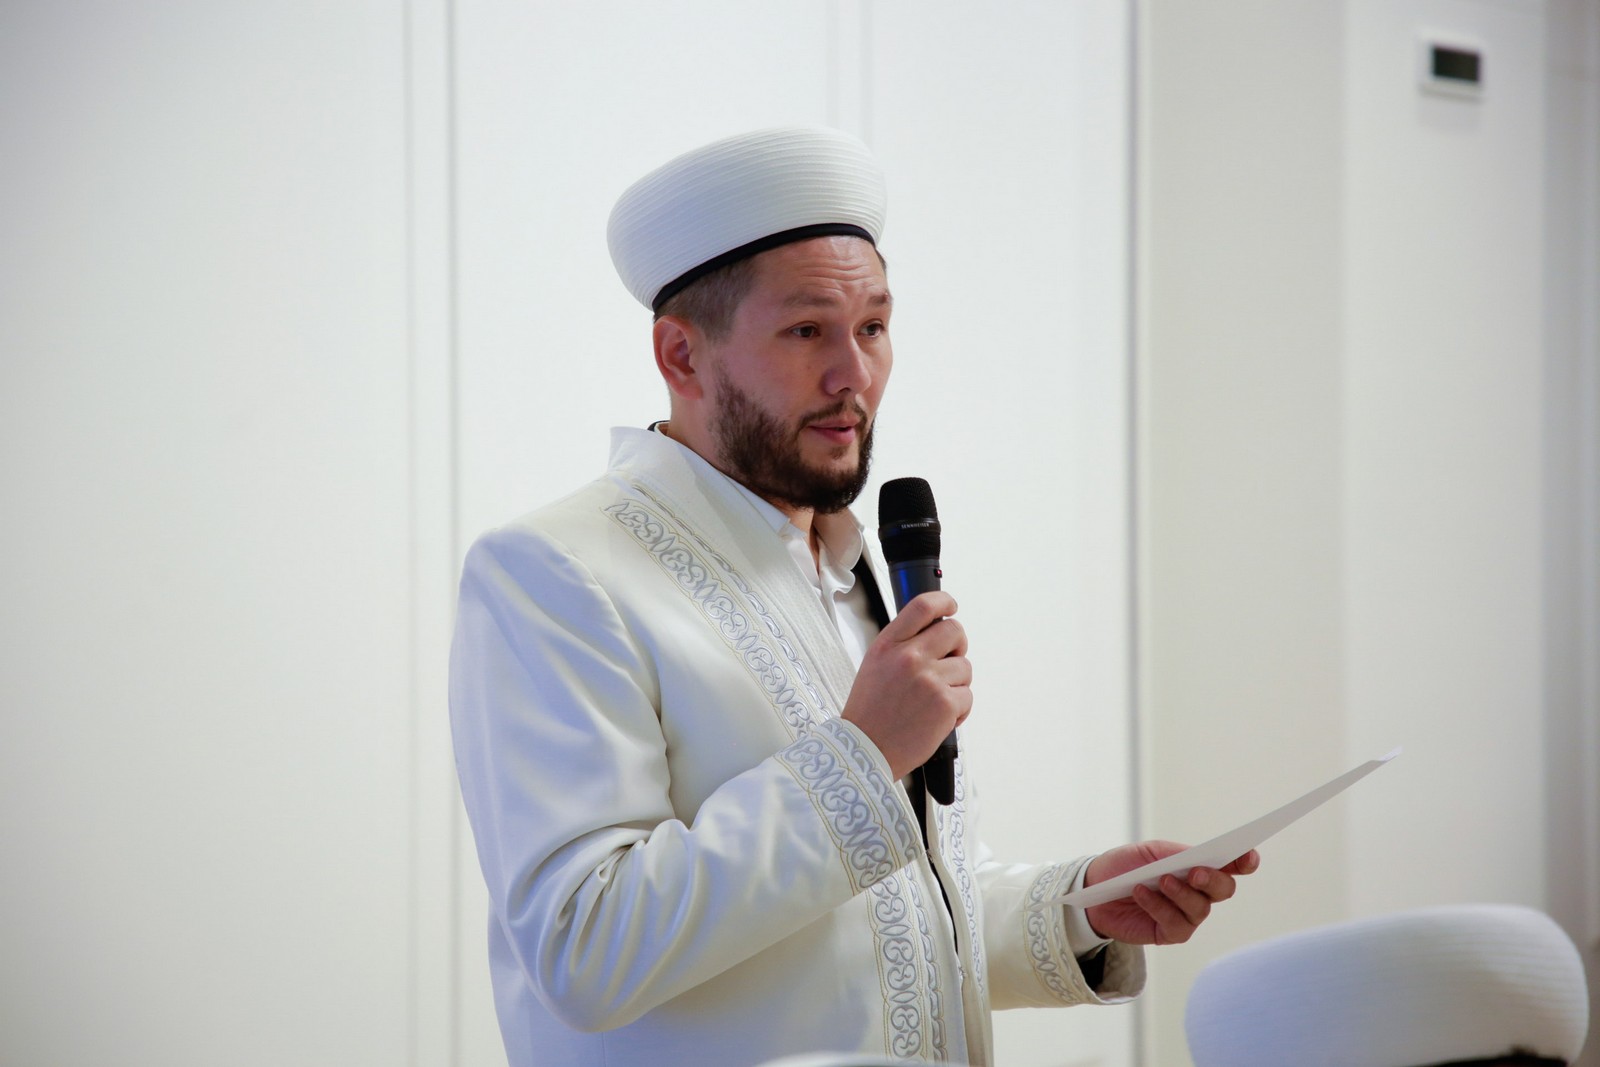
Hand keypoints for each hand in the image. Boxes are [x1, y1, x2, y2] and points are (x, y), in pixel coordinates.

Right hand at [842, 590, 971, 779]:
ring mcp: (929, 680)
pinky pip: (967, 696)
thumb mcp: (875, 665)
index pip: (922, 607)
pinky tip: (938, 718)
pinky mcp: (945, 704)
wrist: (865, 749)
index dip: (943, 601)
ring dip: (956, 683)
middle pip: (954, 631)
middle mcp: (909, 657)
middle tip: (949, 661)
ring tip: (933, 701)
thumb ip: (902, 645)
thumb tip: (935, 633)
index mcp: (889, 645)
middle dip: (958, 646)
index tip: (951, 606)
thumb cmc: (870, 712)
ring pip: (965, 667)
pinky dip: (958, 710)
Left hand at [1082, 841, 1259, 945]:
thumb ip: (1177, 855)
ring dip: (1181, 893)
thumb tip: (1201, 859)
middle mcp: (1199, 893)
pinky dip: (1158, 906)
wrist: (1094, 889)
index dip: (1244, 862)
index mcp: (1199, 866)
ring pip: (1200, 908)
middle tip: (1195, 873)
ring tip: (1161, 880)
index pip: (1230, 866)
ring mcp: (1187, 915)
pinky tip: (1140, 893)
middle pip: (1223, 889)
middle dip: (1212, 880)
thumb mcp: (1150, 852)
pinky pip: (1175, 923)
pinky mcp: (1170, 933)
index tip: (1248, 858)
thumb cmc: (1125, 866)